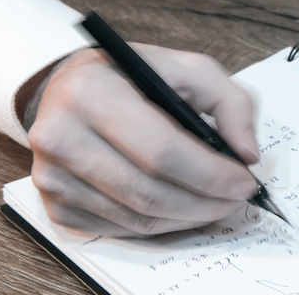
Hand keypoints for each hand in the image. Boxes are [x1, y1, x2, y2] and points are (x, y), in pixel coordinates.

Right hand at [22, 44, 260, 236]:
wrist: (68, 89)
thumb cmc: (132, 78)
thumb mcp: (186, 68)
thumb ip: (229, 102)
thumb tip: (248, 154)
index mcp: (92, 91)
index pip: (162, 150)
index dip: (211, 174)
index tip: (246, 182)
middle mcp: (59, 135)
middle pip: (149, 191)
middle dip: (205, 202)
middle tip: (237, 200)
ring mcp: (51, 176)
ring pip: (136, 218)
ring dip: (187, 219)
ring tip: (217, 205)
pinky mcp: (53, 204)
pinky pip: (118, 229)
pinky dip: (159, 226)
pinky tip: (182, 210)